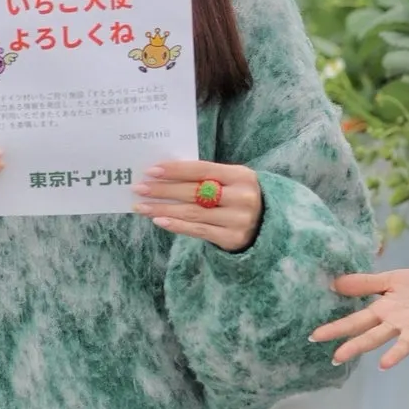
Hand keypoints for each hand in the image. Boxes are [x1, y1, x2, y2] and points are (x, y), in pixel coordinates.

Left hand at [133, 160, 262, 251]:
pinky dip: (176, 225)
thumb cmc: (239, 197)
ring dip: (163, 209)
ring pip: (192, 212)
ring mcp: (238, 220)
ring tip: (142, 206)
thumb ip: (206, 177)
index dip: (175, 170)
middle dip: (163, 190)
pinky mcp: (232, 238)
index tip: (151, 171)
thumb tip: (163, 174)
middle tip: (139, 188)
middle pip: (194, 192)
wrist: (268, 226)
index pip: (202, 170)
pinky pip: (197, 230)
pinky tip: (158, 220)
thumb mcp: (231, 181)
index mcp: (241, 175)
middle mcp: (242, 197)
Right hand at [311, 268, 408, 368]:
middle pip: (374, 335)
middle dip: (355, 346)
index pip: (356, 321)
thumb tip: (333, 283)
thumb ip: (364, 283)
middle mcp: (398, 323)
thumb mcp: (389, 280)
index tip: (315, 336)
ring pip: (404, 342)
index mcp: (384, 311)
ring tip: (383, 366)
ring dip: (395, 354)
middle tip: (336, 358)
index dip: (336, 328)